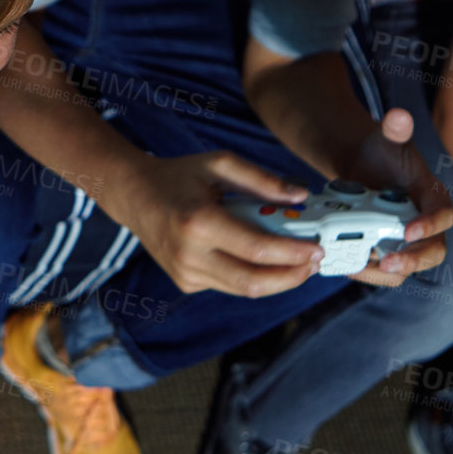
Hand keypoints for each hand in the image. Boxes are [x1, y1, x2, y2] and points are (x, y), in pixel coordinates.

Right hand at [113, 151, 324, 296]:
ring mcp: (186, 274)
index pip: (258, 250)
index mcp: (199, 223)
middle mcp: (190, 255)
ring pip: (244, 289)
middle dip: (292, 276)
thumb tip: (301, 196)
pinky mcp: (186, 282)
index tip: (318, 249)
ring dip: (278, 280)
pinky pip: (230, 285)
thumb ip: (262, 179)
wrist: (134, 196)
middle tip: (315, 263)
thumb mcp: (220, 164)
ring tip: (299, 264)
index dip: (294, 253)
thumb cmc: (179, 176)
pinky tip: (265, 261)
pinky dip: (253, 276)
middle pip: (254, 281)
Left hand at [340, 108, 452, 287]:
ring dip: (387, 272)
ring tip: (359, 266)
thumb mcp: (387, 139)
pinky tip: (349, 265)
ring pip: (410, 267)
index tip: (409, 231)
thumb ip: (395, 130)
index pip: (444, 215)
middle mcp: (427, 223)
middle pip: (435, 251)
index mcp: (433, 196)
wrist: (361, 167)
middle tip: (388, 261)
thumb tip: (398, 116)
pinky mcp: (391, 250)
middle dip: (414, 260)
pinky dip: (369, 271)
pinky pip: (387, 270)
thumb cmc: (382, 153)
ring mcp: (410, 241)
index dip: (431, 225)